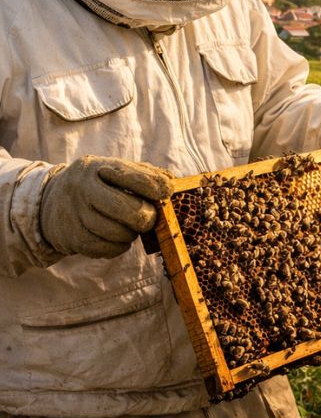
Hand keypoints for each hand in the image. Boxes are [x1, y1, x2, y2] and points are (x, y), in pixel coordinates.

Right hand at [40, 156, 172, 259]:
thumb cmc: (97, 185)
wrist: (50, 202)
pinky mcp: (72, 238)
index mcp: (97, 168)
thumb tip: (173, 183)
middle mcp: (83, 189)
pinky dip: (119, 246)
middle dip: (147, 217)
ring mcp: (75, 214)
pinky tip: (115, 237)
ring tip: (128, 226)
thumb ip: (145, 174)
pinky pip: (108, 249)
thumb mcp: (115, 171)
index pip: (133, 177)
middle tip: (148, 217)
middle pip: (129, 210)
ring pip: (120, 233)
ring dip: (132, 233)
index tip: (167, 192)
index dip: (156, 186)